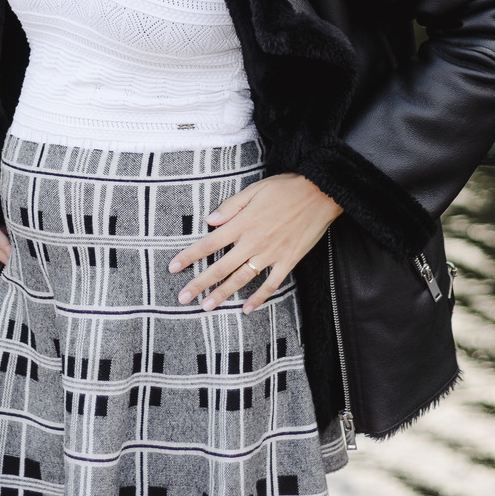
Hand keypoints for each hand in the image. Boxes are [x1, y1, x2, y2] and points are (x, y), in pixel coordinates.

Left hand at [167, 174, 341, 314]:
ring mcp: (272, 253)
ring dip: (223, 294)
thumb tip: (209, 221)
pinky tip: (247, 308)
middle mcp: (254, 241)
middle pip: (221, 266)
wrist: (321, 193)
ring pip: (242, 279)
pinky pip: (271, 284)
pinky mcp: (288, 260)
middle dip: (200, 283)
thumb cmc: (286, 187)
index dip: (190, 256)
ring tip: (207, 306)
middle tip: (183, 298)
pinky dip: (259, 297)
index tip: (173, 268)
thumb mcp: (255, 189)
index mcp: (243, 223)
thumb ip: (231, 207)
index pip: (210, 243)